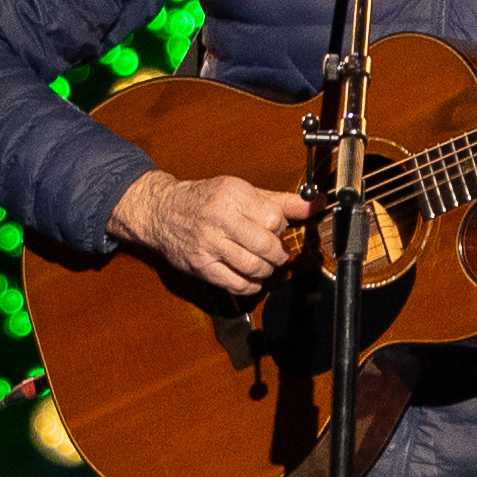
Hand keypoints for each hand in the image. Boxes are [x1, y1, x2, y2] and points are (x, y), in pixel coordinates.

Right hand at [107, 170, 316, 295]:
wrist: (162, 211)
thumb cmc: (205, 200)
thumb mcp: (241, 191)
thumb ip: (280, 200)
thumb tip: (315, 203)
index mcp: (232, 194)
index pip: (274, 218)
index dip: (280, 227)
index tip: (274, 228)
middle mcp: (219, 218)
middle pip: (266, 245)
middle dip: (277, 253)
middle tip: (275, 252)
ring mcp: (208, 243)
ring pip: (254, 267)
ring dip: (266, 270)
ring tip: (263, 264)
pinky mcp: (201, 265)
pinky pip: (236, 284)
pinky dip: (250, 284)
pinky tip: (249, 276)